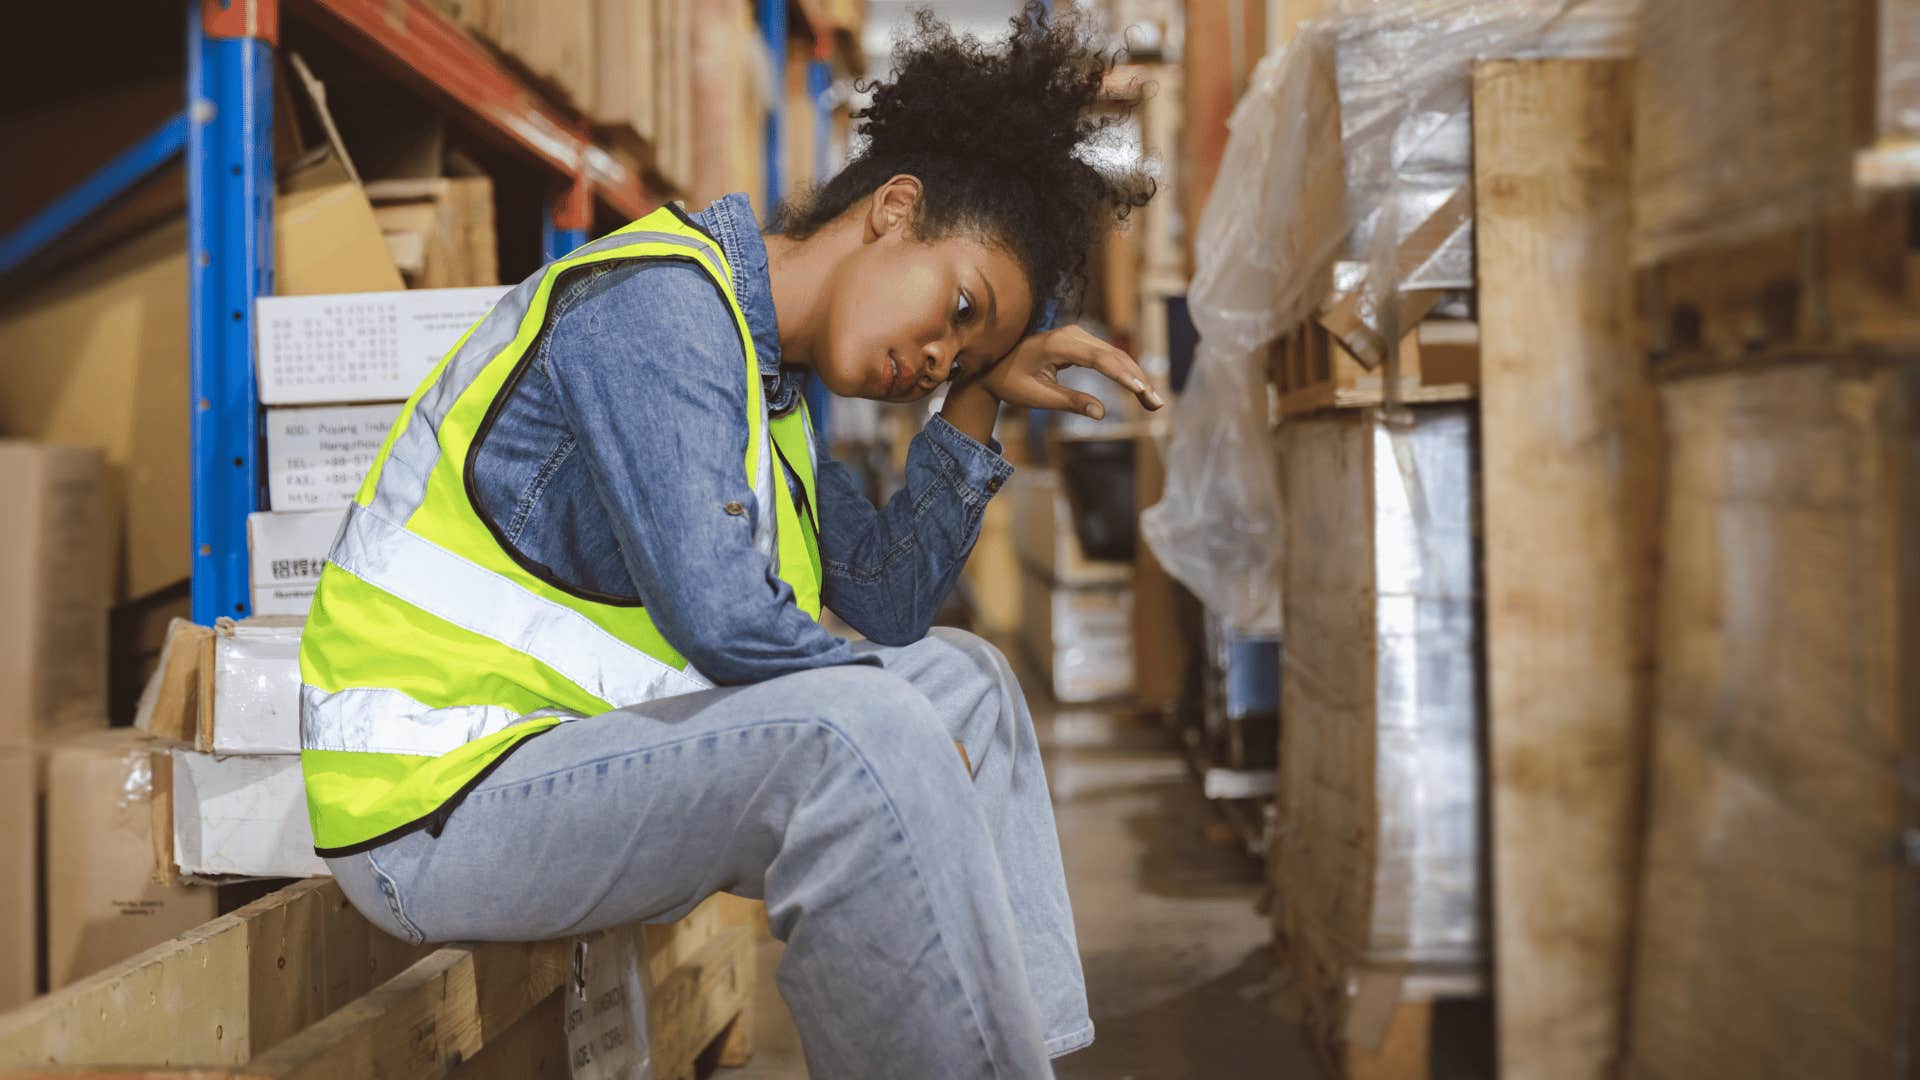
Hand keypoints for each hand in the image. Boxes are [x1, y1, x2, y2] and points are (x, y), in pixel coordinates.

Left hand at [978, 325, 1164, 418]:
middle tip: (1157, 405)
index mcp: (1058, 345)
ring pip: (1115, 356)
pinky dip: (1124, 372)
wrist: (992, 366)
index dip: (1122, 376)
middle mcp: (1071, 334)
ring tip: (1153, 403)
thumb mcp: (1037, 397)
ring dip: (1136, 377)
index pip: (1099, 359)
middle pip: (1114, 356)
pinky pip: (1107, 356)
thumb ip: (1069, 402)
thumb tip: (1100, 414)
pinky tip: (1139, 389)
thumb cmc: (1010, 382)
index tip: (1141, 391)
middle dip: (1138, 380)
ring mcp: (1077, 335)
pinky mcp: (1079, 341)